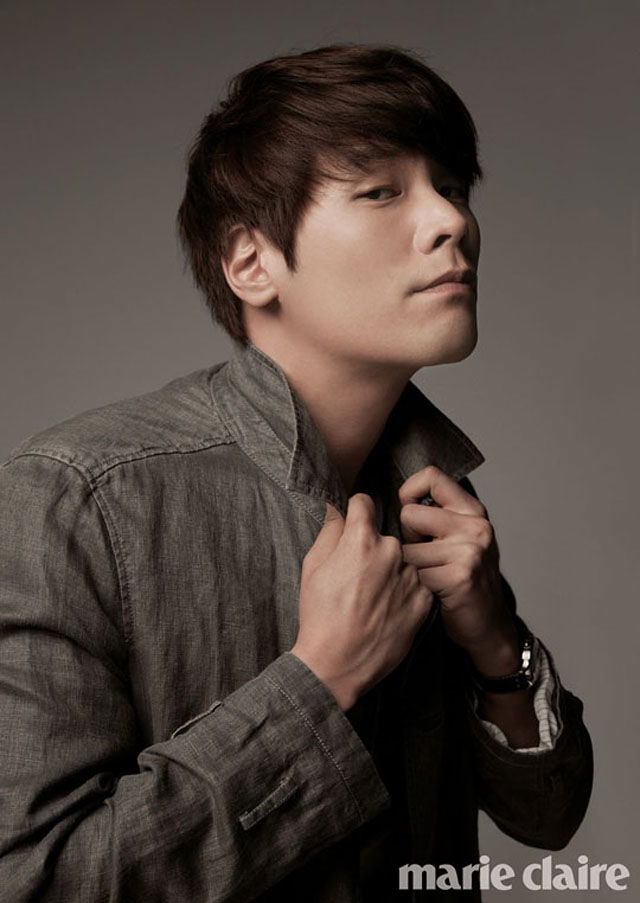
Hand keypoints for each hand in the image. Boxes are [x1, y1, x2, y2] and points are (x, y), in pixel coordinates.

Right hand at [290, 493, 432, 709]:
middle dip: (372, 547)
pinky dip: (404, 591)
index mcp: (361, 539)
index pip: (364, 503)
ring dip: (391, 570)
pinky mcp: (424, 599)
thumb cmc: (320, 615)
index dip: (355, 512)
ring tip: (372, 597)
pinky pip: (416, 582)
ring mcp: (411, 576)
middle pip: (384, 535)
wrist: (339, 664)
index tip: (353, 525)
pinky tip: (387, 609)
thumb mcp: (312, 566)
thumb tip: (337, 508)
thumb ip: (329, 530)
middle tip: (358, 575)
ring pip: (402, 560)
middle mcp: (392, 551)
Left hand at [398, 465, 518, 676]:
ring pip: (407, 548)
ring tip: (432, 576)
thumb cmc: (461, 578)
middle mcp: (475, 526)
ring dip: (412, 567)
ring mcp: (470, 551)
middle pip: (409, 514)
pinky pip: (415, 574)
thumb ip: (436, 515)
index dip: (409, 493)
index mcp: (473, 510)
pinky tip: (436, 592)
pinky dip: (419, 587)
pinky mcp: (461, 577)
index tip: (408, 512)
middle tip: (427, 556)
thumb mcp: (459, 537)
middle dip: (408, 537)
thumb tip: (393, 497)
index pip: (431, 476)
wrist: (488, 626)